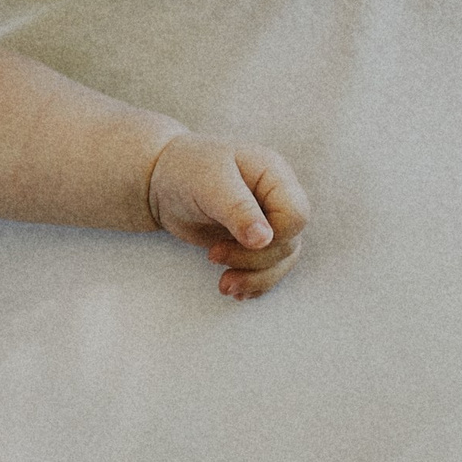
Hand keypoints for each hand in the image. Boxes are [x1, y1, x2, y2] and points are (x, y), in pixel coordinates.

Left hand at [145, 135, 307, 297]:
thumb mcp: (209, 183)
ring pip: (282, 262)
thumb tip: (264, 239)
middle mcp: (278, 200)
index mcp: (274, 176)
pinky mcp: (256, 243)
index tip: (240, 239)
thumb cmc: (187, 171)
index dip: (275, 236)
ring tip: (224, 286)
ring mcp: (270, 222)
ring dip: (254, 279)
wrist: (165, 182)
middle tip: (212, 256)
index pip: (295, 215)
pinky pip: (268, 270)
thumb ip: (238, 209)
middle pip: (289, 243)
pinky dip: (253, 283)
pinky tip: (234, 290)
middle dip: (254, 260)